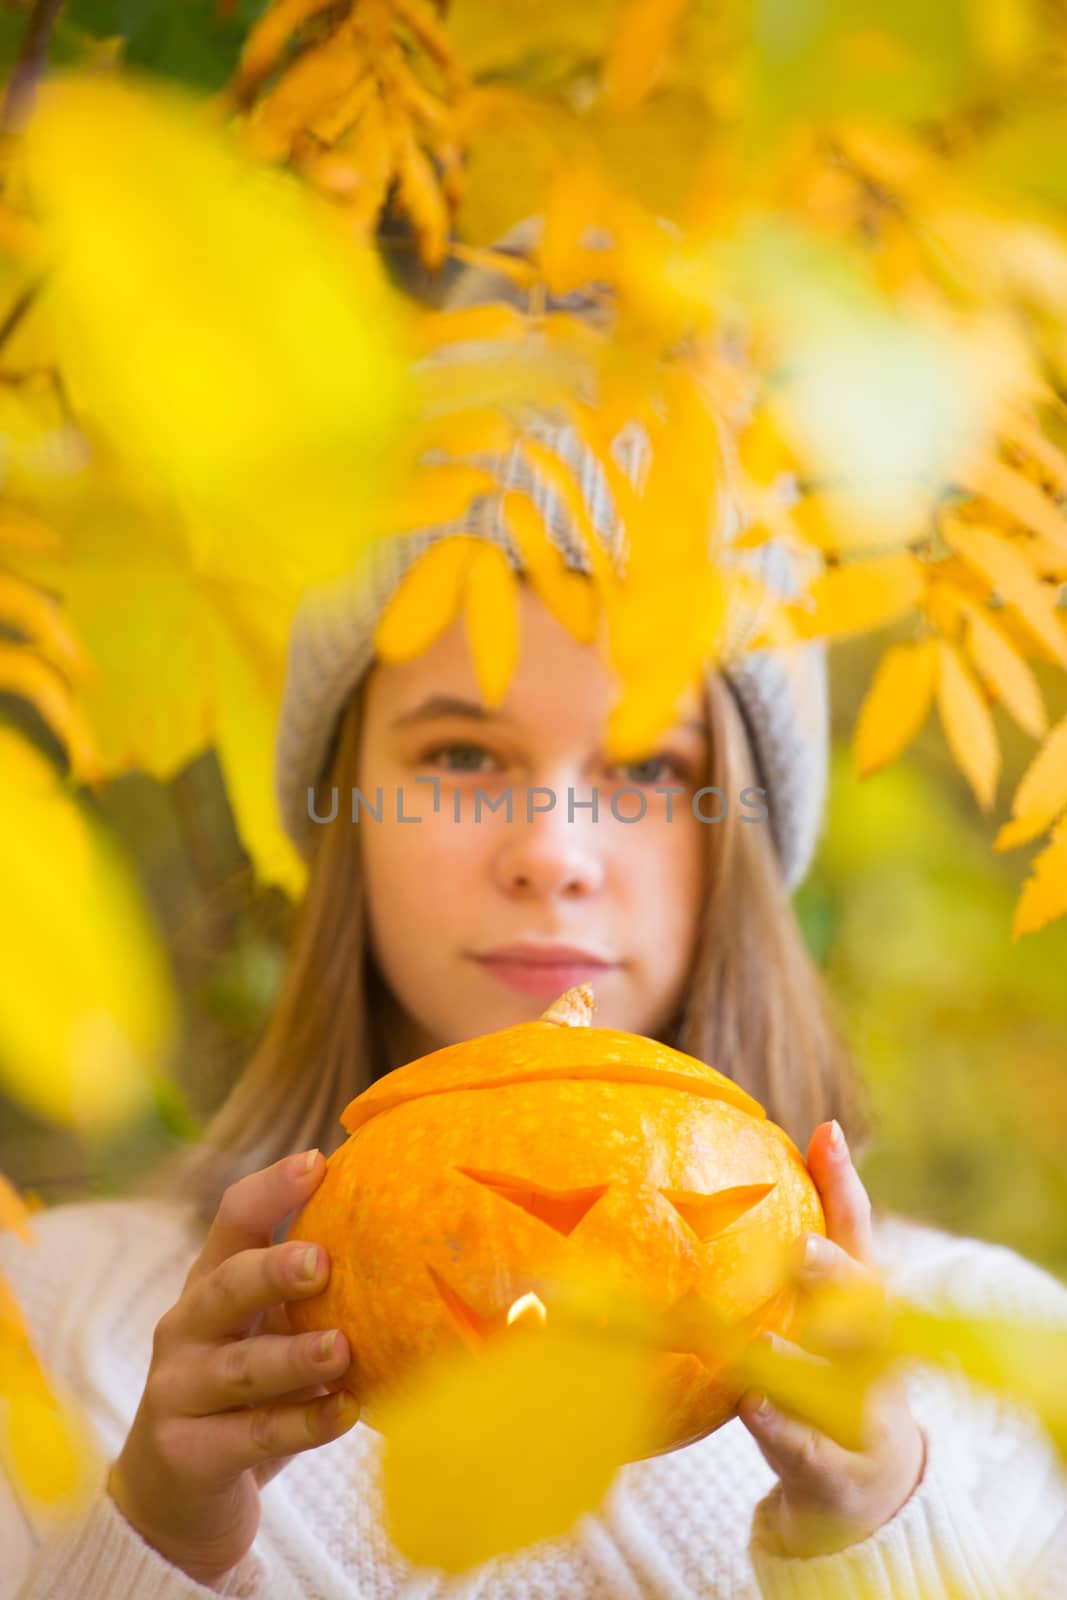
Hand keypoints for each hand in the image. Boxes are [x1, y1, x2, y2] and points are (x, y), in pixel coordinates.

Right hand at [107, 1150, 356, 1586]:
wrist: (175, 1497)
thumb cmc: (246, 1393)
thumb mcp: (268, 1331)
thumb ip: (315, 1297)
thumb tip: (416, 1249)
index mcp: (211, 1283)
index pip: (234, 1221)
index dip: (272, 1189)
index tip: (317, 1163)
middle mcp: (186, 1327)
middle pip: (224, 1287)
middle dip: (272, 1271)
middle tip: (322, 1262)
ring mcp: (178, 1390)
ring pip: (239, 1367)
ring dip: (293, 1357)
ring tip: (342, 1349)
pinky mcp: (186, 1453)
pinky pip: (250, 1435)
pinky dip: (301, 1424)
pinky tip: (344, 1412)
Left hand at [738, 1120, 925, 1557]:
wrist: (860, 1486)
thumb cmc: (823, 1370)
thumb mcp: (807, 1307)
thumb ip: (778, 1242)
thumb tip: (730, 1161)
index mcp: (862, 1304)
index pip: (859, 1233)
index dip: (845, 1184)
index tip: (825, 1134)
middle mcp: (873, 1352)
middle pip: (866, 1308)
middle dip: (835, 1274)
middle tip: (801, 1246)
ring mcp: (864, 1413)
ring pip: (842, 1384)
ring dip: (804, 1359)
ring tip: (764, 1338)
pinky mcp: (838, 1470)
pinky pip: (811, 1450)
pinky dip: (785, 1429)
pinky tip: (753, 1405)